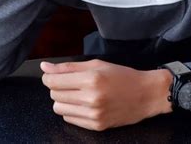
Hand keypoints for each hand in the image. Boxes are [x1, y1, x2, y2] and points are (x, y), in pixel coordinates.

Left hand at [41, 59, 171, 130]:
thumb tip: (45, 67)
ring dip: (63, 100)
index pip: (54, 81)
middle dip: (58, 87)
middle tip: (71, 82)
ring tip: (78, 94)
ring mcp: (93, 115)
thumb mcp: (97, 64)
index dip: (49, 77)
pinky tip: (84, 103)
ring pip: (59, 109)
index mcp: (91, 79)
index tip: (51, 75)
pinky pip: (70, 119)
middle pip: (55, 95)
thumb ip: (69, 67)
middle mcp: (91, 98)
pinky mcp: (96, 126)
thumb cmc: (122, 76)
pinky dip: (72, 111)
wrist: (145, 94)